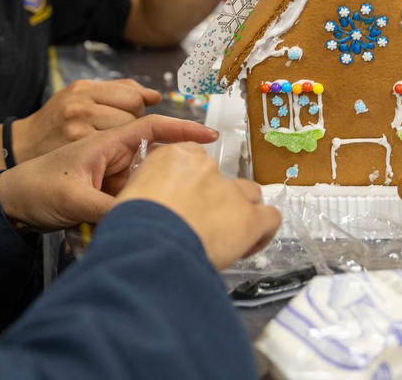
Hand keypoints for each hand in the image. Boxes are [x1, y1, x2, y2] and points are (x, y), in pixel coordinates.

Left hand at [0, 114, 280, 269]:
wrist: (10, 203)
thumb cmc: (34, 189)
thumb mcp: (72, 200)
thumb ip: (108, 209)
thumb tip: (141, 220)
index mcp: (105, 143)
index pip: (151, 128)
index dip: (182, 129)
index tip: (210, 135)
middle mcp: (112, 154)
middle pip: (156, 156)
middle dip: (176, 169)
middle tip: (196, 189)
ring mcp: (110, 173)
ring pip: (146, 178)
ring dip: (157, 191)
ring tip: (168, 208)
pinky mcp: (106, 191)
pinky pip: (133, 194)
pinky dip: (142, 203)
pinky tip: (149, 218)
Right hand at [13, 79, 160, 162]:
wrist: (23, 145)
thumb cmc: (58, 119)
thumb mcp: (82, 95)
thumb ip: (120, 91)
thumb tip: (155, 96)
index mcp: (83, 88)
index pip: (132, 96)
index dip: (139, 107)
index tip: (135, 115)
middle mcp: (79, 106)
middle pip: (132, 116)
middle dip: (134, 126)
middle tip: (122, 134)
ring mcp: (77, 131)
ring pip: (125, 136)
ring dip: (128, 144)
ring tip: (114, 147)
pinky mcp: (77, 154)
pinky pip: (115, 156)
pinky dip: (118, 160)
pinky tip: (109, 161)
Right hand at [117, 142, 281, 268]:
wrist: (146, 244)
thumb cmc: (131, 226)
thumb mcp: (131, 196)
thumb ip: (152, 192)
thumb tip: (158, 208)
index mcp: (173, 156)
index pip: (195, 159)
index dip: (195, 182)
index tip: (189, 202)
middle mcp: (205, 167)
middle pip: (223, 178)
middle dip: (217, 199)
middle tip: (204, 225)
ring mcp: (230, 191)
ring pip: (249, 194)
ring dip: (242, 211)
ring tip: (229, 236)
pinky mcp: (249, 216)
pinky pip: (270, 218)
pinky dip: (264, 231)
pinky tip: (250, 245)